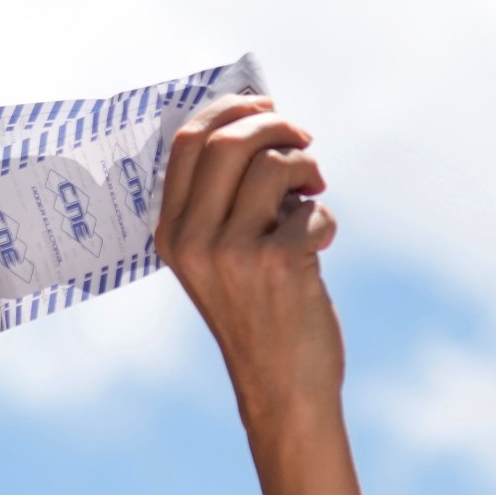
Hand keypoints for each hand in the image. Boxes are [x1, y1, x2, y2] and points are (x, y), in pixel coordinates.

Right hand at [155, 94, 365, 494]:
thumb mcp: (219, 260)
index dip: (230, 110)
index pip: (186, 141)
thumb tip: (261, 126)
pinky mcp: (279, 265)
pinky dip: (324, 220)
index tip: (265, 106)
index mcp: (171, 233)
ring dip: (307, 171)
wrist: (282, 389)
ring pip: (274, 166)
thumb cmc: (259, 317)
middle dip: (277, 127)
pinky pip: (311, 209)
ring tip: (314, 195)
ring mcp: (234, 252)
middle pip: (230, 141)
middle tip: (304, 141)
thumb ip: (224, 201)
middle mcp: (194, 240)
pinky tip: (319, 249)